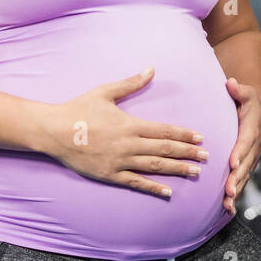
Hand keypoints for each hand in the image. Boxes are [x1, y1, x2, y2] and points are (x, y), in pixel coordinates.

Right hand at [37, 67, 208, 197]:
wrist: (53, 131)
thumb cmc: (78, 109)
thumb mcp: (105, 92)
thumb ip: (131, 83)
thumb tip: (151, 69)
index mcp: (130, 124)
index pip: (164, 130)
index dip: (184, 134)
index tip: (200, 138)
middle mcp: (128, 144)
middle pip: (164, 150)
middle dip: (188, 153)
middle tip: (207, 156)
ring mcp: (119, 161)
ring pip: (154, 167)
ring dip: (177, 169)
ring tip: (195, 172)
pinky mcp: (109, 175)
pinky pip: (135, 183)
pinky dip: (153, 188)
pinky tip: (168, 191)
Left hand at [222, 76, 260, 214]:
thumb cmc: (248, 103)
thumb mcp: (245, 93)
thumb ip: (238, 90)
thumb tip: (230, 83)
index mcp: (252, 128)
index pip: (246, 141)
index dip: (240, 152)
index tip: (233, 163)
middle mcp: (254, 146)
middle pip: (245, 164)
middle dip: (237, 178)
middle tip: (228, 192)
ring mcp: (252, 158)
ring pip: (245, 176)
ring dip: (236, 191)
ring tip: (227, 205)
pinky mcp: (247, 166)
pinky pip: (242, 181)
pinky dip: (236, 195)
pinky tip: (227, 209)